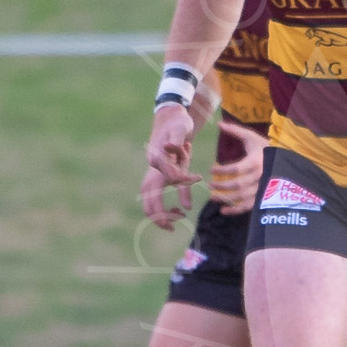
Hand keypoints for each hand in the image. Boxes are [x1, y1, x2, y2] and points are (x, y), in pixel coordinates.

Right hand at [140, 163, 189, 229]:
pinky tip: (175, 210)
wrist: (164, 147)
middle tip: (175, 227)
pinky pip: (151, 205)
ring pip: (149, 210)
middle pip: (149, 211)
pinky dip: (161, 212)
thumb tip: (188, 208)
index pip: (155, 207)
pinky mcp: (147, 189)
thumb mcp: (184, 174)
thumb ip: (185, 190)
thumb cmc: (177, 159)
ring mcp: (145, 188)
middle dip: (161, 222)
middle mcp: (147, 186)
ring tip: (180, 214)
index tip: (174, 226)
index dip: (163, 219)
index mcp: (155, 183)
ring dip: (163, 217)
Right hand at [144, 104, 200, 228]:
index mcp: (157, 160)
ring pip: (149, 201)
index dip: (185, 182)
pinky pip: (156, 198)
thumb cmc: (177, 124)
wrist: (169, 118)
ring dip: (161, 214)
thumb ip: (178, 145)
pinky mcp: (157, 176)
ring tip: (179, 218)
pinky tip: (181, 209)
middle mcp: (152, 169)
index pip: (170, 179)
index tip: (198, 177)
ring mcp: (153, 174)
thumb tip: (173, 151)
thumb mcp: (180, 132)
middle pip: (148, 199)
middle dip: (159, 216)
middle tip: (173, 228)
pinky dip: (164, 207)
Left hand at [210, 122, 267, 214]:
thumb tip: (218, 123)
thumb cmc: (267, 148)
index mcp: (256, 162)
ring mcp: (263, 189)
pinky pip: (249, 207)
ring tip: (213, 197)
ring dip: (225, 199)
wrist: (289, 160)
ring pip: (242, 197)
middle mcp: (260, 177)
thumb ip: (235, 131)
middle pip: (237, 185)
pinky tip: (224, 211)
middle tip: (210, 185)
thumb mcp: (252, 137)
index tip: (211, 169)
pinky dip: (236, 211)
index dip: (221, 171)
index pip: (236, 169)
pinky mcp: (264, 198)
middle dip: (221, 186)